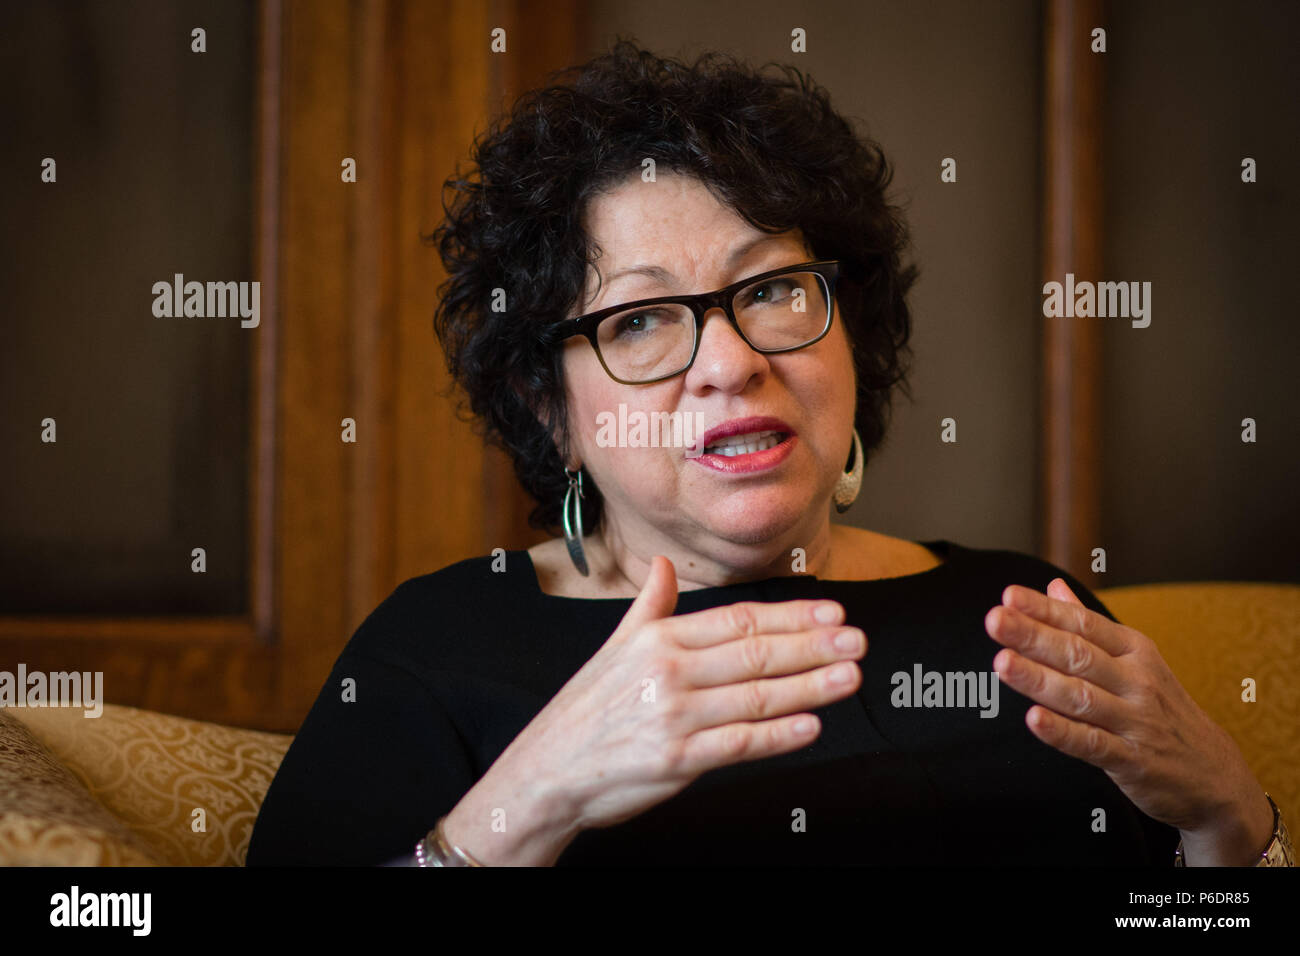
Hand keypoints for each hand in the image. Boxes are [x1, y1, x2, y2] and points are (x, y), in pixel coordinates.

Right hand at [454, 554, 865, 860]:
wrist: (545, 772)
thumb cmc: (585, 711)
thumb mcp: (613, 647)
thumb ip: (648, 606)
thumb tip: (661, 565)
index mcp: (657, 637)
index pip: (738, 619)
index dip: (790, 616)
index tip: (831, 612)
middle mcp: (668, 670)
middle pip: (755, 652)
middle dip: (813, 645)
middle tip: (857, 639)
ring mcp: (673, 716)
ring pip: (756, 696)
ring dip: (810, 686)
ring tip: (850, 676)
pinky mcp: (676, 760)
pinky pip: (739, 744)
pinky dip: (778, 735)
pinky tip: (811, 726)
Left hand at [984, 578, 1273, 863]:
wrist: (1214, 774)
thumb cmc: (1163, 710)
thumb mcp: (1136, 660)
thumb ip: (1089, 625)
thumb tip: (1053, 586)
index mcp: (1135, 652)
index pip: (1084, 624)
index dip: (1045, 610)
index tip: (1008, 595)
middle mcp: (1136, 682)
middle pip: (1078, 654)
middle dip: (1034, 636)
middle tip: (996, 619)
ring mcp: (1135, 722)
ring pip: (1080, 697)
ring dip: (1039, 679)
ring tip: (1002, 661)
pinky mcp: (1132, 761)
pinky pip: (1091, 744)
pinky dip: (1062, 732)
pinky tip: (1033, 719)